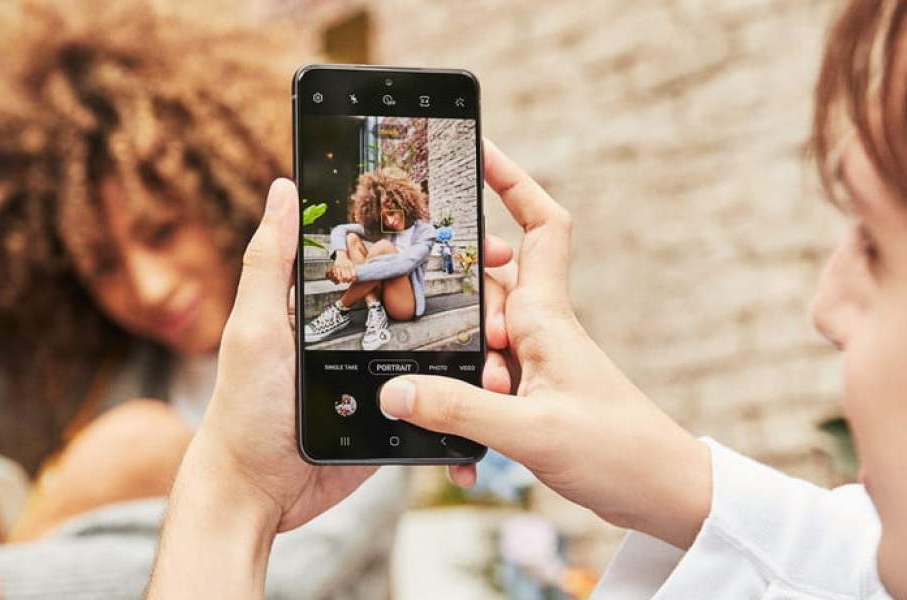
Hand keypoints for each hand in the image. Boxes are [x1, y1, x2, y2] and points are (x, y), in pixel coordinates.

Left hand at [147, 178, 515, 597]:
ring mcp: (381, 371)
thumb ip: (270, 262)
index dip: (429, 238)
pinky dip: (466, 389)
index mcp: (329, 304)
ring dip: (479, 336)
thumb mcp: (256, 327)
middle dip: (471, 282)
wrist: (259, 493)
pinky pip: (437, 393)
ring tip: (510, 332)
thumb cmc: (246, 408)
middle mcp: (360, 331)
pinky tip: (494, 383)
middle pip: (425, 294)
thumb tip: (283, 188)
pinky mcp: (396, 411)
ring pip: (441, 343)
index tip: (471, 227)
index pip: (388, 256)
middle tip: (508, 273)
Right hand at [379, 140, 711, 549]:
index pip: (540, 225)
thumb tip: (396, 390)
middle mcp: (539, 330)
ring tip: (458, 402)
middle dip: (453, 301)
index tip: (479, 151)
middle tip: (425, 323)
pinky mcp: (531, 395)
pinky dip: (466, 408)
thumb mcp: (531, 431)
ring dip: (457, 367)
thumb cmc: (617, 452)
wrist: (661, 494)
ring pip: (477, 337)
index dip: (512, 181)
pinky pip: (482, 384)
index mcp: (546, 317)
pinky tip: (464, 452)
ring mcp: (535, 362)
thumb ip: (459, 411)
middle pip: (487, 284)